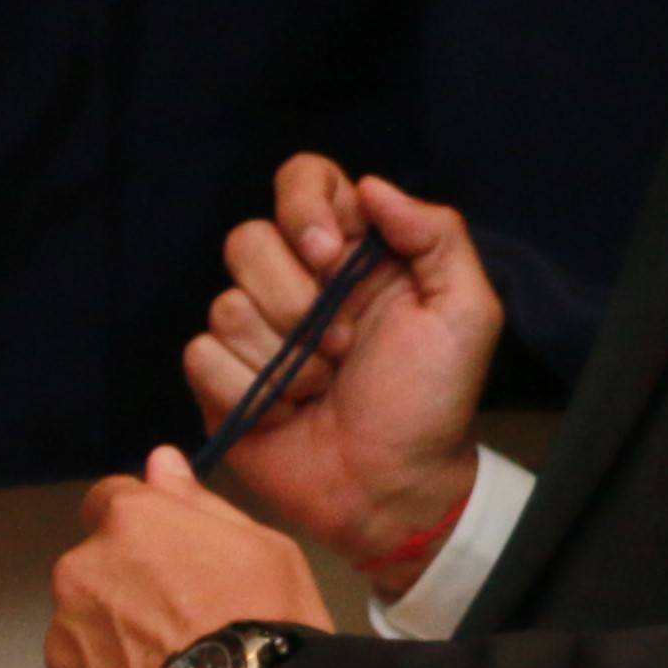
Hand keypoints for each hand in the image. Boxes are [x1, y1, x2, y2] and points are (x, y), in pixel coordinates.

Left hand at [45, 448, 324, 667]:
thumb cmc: (269, 631)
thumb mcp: (263, 550)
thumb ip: (197, 503)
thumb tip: (159, 462)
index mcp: (126, 526)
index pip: (109, 502)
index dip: (141, 531)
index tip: (173, 564)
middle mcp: (79, 576)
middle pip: (95, 574)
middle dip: (128, 594)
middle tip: (187, 635)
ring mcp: (64, 645)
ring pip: (84, 635)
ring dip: (115, 650)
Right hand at [187, 157, 498, 582]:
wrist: (395, 488)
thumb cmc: (432, 403)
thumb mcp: (465, 312)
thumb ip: (436, 233)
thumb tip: (370, 185)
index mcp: (352, 253)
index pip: (302, 179)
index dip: (303, 208)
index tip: (330, 257)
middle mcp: (295, 281)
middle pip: (246, 240)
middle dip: (295, 300)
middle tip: (344, 345)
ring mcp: (253, 331)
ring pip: (224, 305)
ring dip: (285, 360)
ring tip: (323, 388)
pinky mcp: (220, 379)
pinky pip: (202, 357)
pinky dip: (253, 392)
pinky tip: (288, 413)